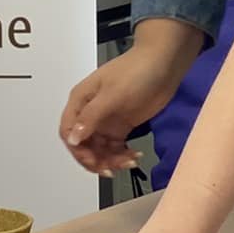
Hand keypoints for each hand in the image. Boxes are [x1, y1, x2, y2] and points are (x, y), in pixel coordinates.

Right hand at [59, 23, 203, 175]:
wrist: (164, 63)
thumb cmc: (136, 71)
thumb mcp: (111, 95)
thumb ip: (91, 117)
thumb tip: (73, 139)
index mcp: (81, 101)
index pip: (68, 131)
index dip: (77, 149)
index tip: (93, 161)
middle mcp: (90, 112)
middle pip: (83, 144)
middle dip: (95, 159)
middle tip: (112, 169)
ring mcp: (107, 119)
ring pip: (100, 149)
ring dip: (111, 160)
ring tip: (129, 162)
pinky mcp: (122, 125)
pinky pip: (116, 147)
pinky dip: (122, 155)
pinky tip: (135, 156)